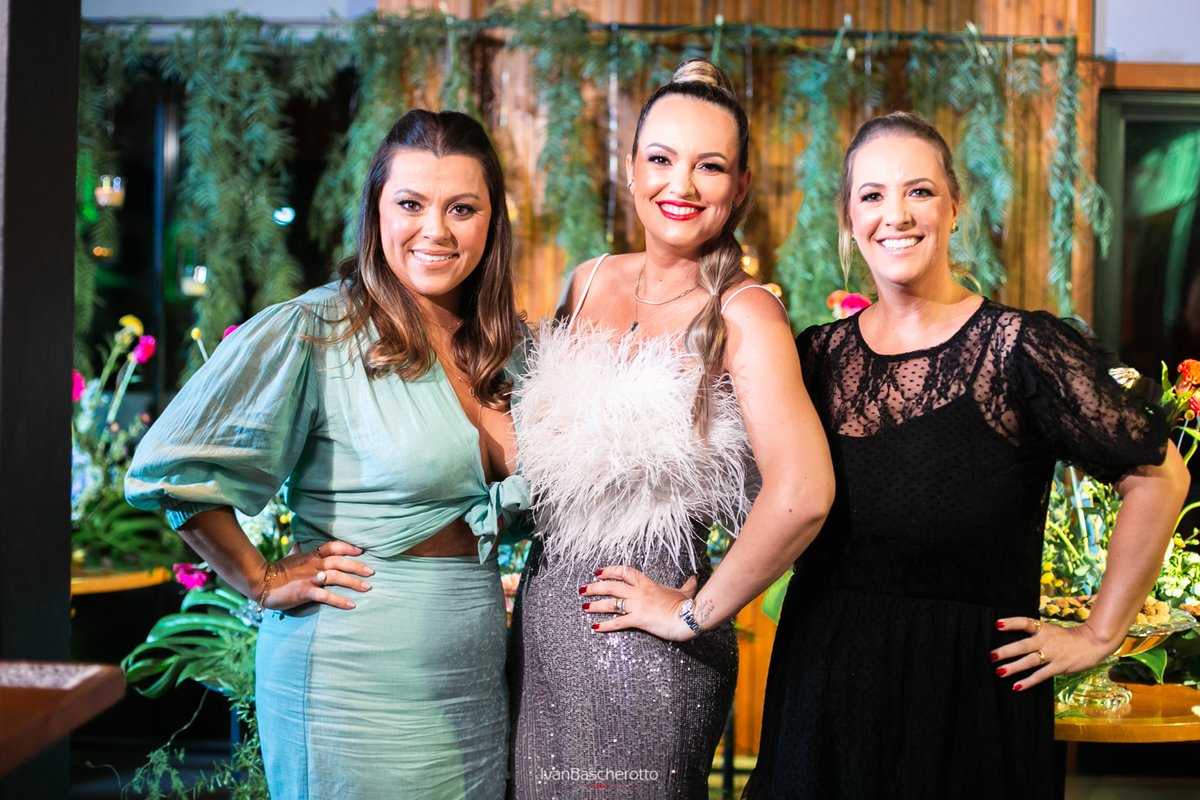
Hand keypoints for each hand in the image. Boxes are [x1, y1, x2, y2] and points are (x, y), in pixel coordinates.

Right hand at [260, 540, 372, 610]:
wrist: (259, 582)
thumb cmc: (276, 571)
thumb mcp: (289, 558)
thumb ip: (298, 552)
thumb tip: (299, 544)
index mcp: (310, 556)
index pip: (332, 546)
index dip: (347, 547)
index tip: (361, 550)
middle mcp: (313, 565)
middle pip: (339, 562)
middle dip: (357, 566)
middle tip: (371, 571)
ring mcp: (309, 578)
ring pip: (336, 577)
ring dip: (353, 582)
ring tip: (367, 588)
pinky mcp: (305, 592)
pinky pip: (326, 596)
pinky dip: (340, 600)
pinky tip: (351, 605)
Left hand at [581, 566, 698, 640]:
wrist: (689, 616)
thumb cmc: (687, 605)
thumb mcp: (686, 592)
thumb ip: (687, 584)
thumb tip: (694, 577)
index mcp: (648, 584)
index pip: (625, 572)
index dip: (610, 571)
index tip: (599, 572)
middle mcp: (639, 593)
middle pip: (612, 586)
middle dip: (595, 587)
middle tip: (583, 588)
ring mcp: (637, 605)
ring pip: (611, 603)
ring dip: (595, 604)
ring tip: (583, 606)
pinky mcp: (638, 619)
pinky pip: (618, 622)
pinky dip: (605, 625)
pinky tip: (595, 628)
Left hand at [990, 616, 1114, 690]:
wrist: (1094, 643)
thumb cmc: (1069, 638)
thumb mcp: (1052, 631)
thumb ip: (1036, 634)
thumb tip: (1016, 640)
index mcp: (1043, 628)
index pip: (1024, 622)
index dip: (1011, 623)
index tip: (996, 624)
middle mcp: (1046, 640)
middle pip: (1023, 645)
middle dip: (1006, 651)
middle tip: (991, 655)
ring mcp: (1052, 654)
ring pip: (1030, 661)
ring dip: (1014, 667)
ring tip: (999, 672)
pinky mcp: (1059, 667)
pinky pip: (1041, 675)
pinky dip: (1028, 681)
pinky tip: (1016, 686)